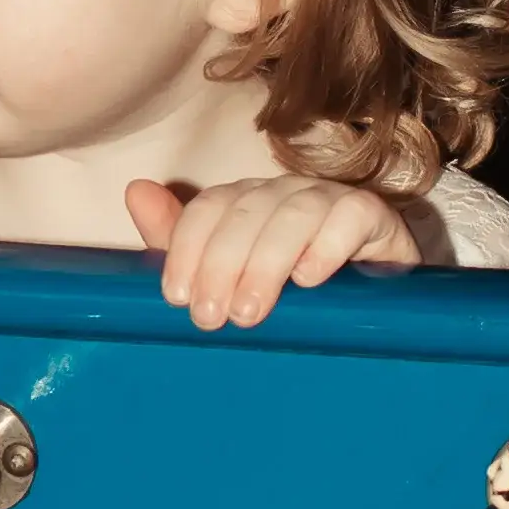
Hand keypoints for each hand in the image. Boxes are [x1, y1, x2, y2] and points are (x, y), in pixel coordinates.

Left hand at [123, 172, 422, 328]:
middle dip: (221, 264)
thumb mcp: (232, 274)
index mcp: (246, 201)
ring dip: (265, 263)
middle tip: (211, 317)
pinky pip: (350, 217)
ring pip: (293, 214)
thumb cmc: (292, 290)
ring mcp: (330, 200)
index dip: (187, 248)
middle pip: (246, 212)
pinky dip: (327, 246)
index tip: (176, 297)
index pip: (209, 208)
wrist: (374, 302)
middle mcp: (284, 192)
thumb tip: (134, 190)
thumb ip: (181, 241)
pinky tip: (309, 280)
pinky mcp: (372, 215)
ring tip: (249, 312)